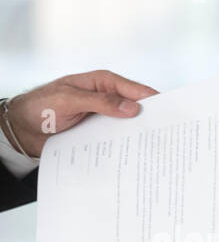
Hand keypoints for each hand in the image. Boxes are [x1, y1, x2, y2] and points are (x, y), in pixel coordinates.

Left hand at [5, 70, 158, 157]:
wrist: (22, 129)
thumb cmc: (40, 107)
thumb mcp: (68, 101)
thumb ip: (99, 102)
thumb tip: (133, 108)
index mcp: (102, 83)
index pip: (136, 90)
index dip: (155, 101)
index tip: (172, 114)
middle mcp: (107, 99)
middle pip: (138, 110)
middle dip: (153, 121)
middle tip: (171, 137)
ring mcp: (105, 118)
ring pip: (131, 127)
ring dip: (141, 137)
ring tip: (159, 151)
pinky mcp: (101, 134)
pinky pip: (119, 140)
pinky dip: (128, 147)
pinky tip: (138, 157)